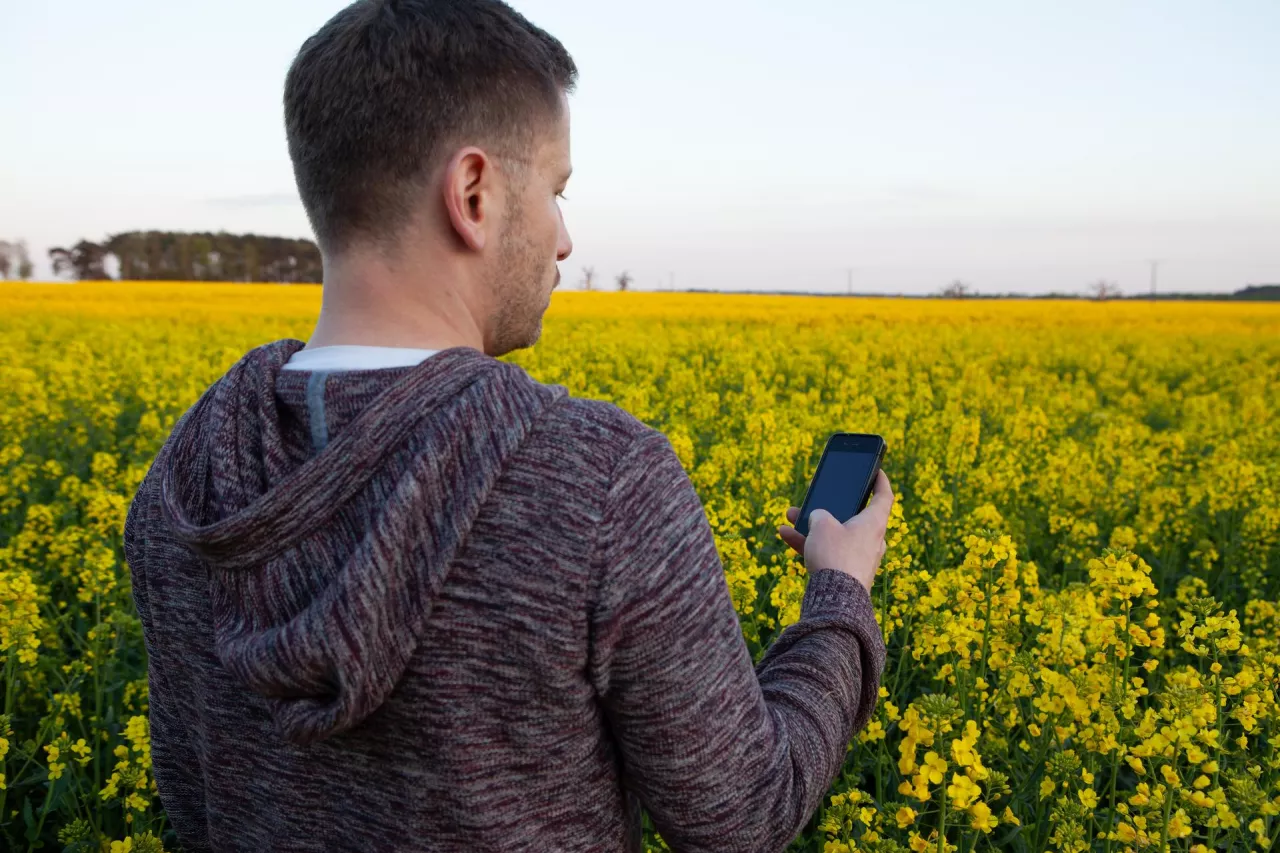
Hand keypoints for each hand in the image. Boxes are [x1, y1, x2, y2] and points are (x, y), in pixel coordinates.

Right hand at [776, 469, 894, 593]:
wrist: (836, 599)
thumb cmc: (835, 554)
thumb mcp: (822, 524)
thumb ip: (819, 515)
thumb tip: (817, 520)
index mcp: (874, 523)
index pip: (884, 496)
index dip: (880, 481)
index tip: (877, 471)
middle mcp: (871, 540)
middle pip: (852, 516)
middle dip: (828, 508)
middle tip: (814, 500)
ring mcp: (859, 558)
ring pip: (835, 535)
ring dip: (812, 527)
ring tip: (789, 518)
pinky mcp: (847, 574)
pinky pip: (828, 553)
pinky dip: (810, 544)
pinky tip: (786, 536)